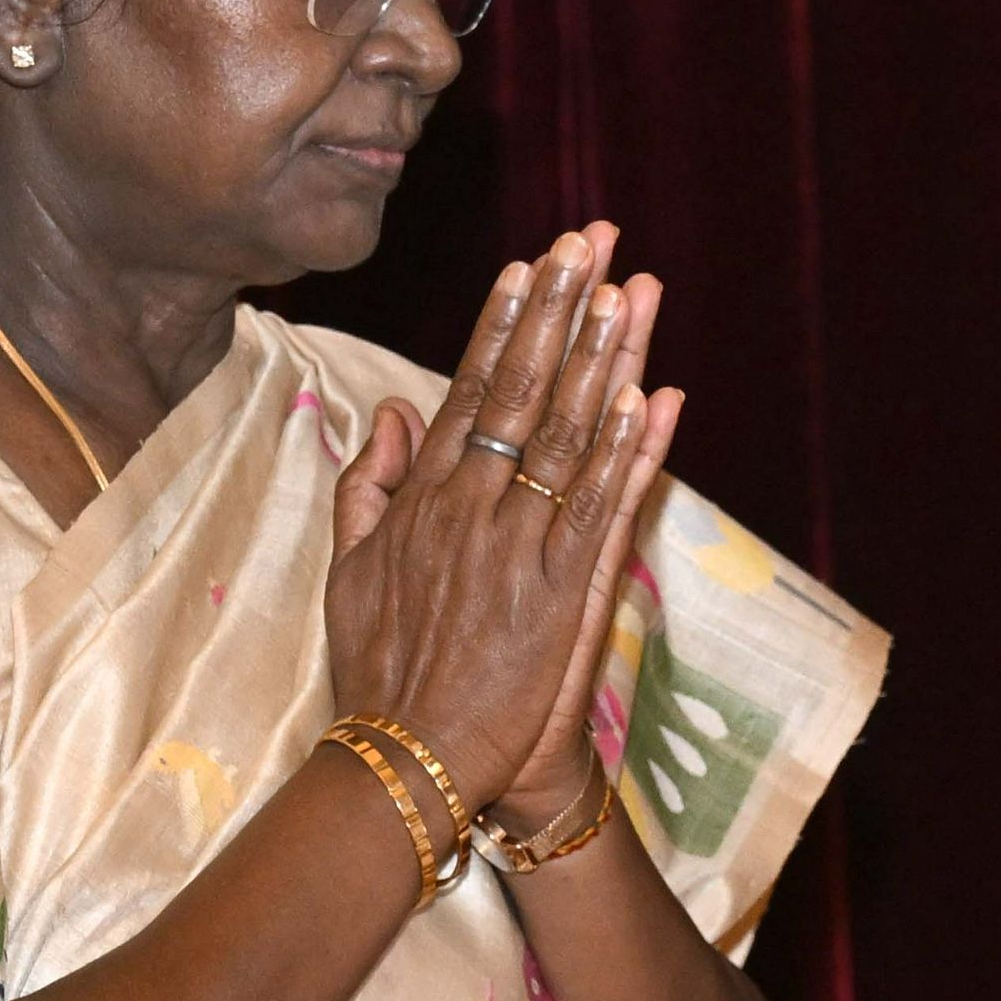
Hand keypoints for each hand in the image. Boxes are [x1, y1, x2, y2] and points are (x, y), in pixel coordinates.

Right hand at [323, 223, 683, 833]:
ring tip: (630, 290)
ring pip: (569, 435)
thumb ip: (366, 486)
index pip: (471, 388)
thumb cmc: (381, 672)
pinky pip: (602, 510)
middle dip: (561, 310)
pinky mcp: (561, 597)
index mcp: (425, 499)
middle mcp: (472, 510)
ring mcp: (518, 549)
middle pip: (525, 390)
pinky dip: (628, 454)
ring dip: (603, 358)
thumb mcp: (349, 571)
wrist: (409, 760)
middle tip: (592, 240)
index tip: (531, 265)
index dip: (506, 323)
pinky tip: (651, 398)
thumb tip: (389, 412)